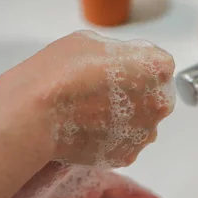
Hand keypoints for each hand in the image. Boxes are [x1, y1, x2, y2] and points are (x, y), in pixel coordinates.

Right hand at [0, 30, 175, 167]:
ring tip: (92, 112)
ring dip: (126, 117)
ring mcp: (145, 133)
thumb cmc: (60, 72)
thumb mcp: (92, 41)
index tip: (115, 68)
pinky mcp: (128, 156)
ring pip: (141, 122)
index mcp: (158, 68)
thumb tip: (121, 64)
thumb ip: (119, 52)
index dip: (135, 64)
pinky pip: (124, 143)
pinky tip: (89, 129)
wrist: (37, 115)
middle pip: (154, 95)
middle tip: (101, 90)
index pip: (158, 63)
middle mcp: (160, 104)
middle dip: (135, 92)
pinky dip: (112, 137)